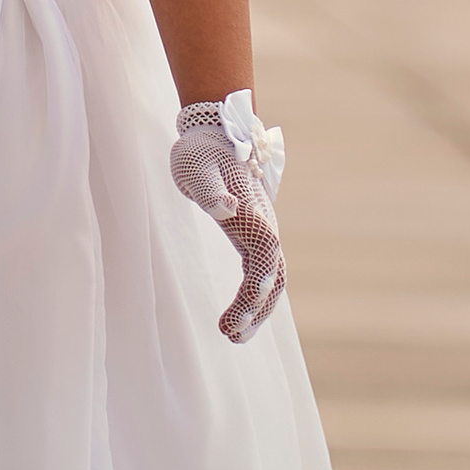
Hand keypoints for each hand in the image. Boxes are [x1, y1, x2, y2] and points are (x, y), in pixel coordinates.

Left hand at [169, 93, 286, 343]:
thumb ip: (210, 189)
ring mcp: (261, 230)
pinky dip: (253, 297)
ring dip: (258, 309)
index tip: (234, 317)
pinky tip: (236, 317)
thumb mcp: (196, 165)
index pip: (263, 258)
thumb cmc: (202, 150)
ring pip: (272, 277)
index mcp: (252, 213)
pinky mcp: (251, 234)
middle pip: (273, 275)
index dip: (254, 289)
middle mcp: (263, 225)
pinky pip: (260, 271)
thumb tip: (224, 210)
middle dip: (256, 309)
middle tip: (230, 335)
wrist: (215, 132)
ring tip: (233, 337)